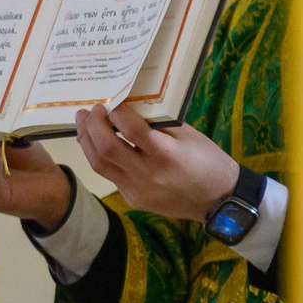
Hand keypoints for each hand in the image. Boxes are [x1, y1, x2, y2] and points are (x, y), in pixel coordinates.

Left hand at [73, 103, 239, 223]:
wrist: (219, 201)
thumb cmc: (208, 162)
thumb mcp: (189, 136)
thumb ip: (159, 123)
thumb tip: (130, 106)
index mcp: (166, 155)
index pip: (132, 129)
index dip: (117, 113)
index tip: (111, 102)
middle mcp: (148, 174)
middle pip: (107, 147)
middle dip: (93, 125)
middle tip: (90, 110)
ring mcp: (137, 190)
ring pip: (100, 164)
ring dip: (87, 142)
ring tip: (83, 124)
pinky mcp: (132, 199)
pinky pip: (110, 176)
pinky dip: (101, 158)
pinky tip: (97, 145)